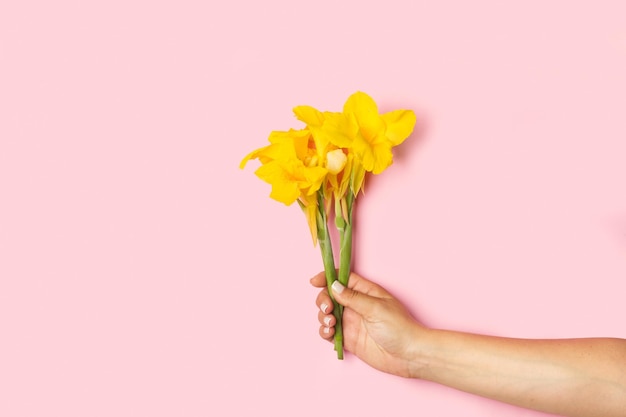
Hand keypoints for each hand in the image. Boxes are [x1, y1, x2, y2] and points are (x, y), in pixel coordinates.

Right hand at [311, 271, 427, 376]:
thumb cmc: (399, 328)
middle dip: (323, 300)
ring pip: (327, 314)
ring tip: (331, 323)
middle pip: (330, 296)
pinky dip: (324, 331)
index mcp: (365, 292)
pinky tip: (329, 332)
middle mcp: (356, 305)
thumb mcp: (376, 308)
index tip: (314, 282)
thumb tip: (333, 286)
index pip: (342, 279)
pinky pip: (329, 332)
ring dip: (323, 316)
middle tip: (327, 309)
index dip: (327, 278)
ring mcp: (351, 322)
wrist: (408, 356)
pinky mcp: (348, 339)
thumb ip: (353, 298)